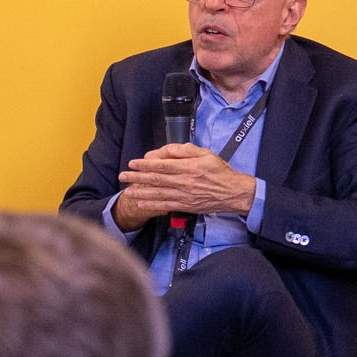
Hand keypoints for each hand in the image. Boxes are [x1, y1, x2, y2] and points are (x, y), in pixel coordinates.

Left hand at [117, 143, 257, 224]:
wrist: (233, 192)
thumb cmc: (220, 172)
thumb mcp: (205, 153)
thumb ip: (185, 150)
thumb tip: (167, 150)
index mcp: (189, 167)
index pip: (162, 165)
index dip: (145, 164)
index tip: (133, 163)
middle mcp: (185, 182)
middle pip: (156, 180)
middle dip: (137, 178)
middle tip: (123, 176)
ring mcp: (184, 196)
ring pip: (158, 194)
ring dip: (140, 192)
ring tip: (127, 190)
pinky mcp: (186, 206)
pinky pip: (166, 206)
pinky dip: (152, 205)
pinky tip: (141, 203)